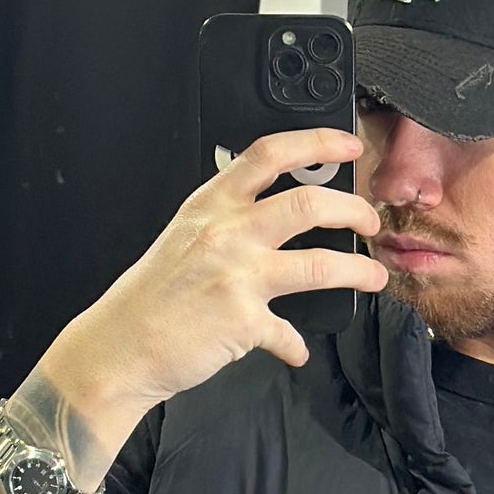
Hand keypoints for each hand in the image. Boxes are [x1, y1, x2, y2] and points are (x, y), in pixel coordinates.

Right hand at [42, 128, 386, 452]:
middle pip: (309, 203)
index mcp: (211, 205)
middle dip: (354, 210)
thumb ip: (228, 223)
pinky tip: (296, 349)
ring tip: (373, 276)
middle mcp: (227, 233)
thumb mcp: (184, 237)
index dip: (317, 144)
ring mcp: (238, 277)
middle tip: (368, 222)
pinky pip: (288, 333)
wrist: (120, 346)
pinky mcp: (244, 321)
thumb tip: (274, 221)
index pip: (269, 154)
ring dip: (359, 270)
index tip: (348, 147)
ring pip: (321, 264)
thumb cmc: (150, 296)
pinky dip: (295, 345)